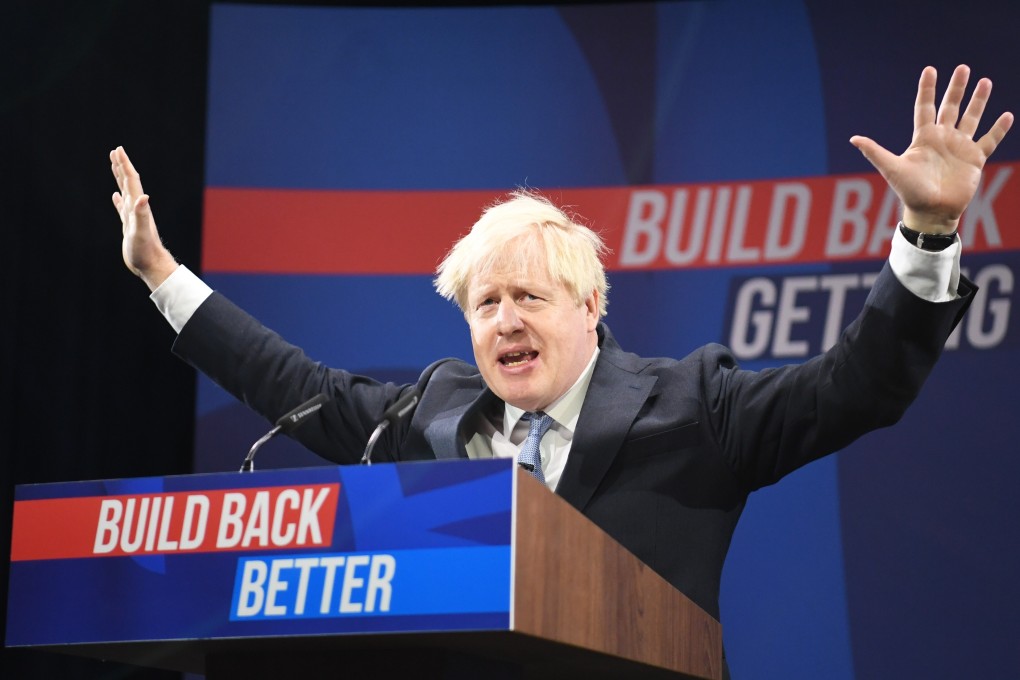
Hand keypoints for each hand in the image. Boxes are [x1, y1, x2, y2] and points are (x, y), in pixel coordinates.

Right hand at [110, 146, 177, 289]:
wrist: (151, 265)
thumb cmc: (146, 251)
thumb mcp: (141, 232)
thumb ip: (141, 215)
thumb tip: (143, 197)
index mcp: (138, 207)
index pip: (131, 180)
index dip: (124, 164)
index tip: (118, 149)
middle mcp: (136, 209)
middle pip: (128, 182)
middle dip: (121, 166)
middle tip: (115, 151)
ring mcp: (133, 217)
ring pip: (125, 192)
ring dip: (120, 179)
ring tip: (115, 166)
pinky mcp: (129, 227)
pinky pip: (122, 209)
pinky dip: (118, 201)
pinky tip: (116, 196)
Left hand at [850, 65, 1012, 233]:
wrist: (931, 212)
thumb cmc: (910, 192)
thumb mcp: (892, 169)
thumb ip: (875, 152)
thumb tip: (853, 139)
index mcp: (923, 138)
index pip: (925, 107)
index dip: (927, 89)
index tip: (930, 69)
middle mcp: (943, 138)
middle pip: (951, 107)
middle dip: (957, 88)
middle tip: (963, 68)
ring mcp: (960, 147)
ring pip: (971, 118)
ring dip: (978, 101)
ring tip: (985, 82)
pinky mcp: (975, 159)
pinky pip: (989, 140)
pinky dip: (998, 128)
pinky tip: (1007, 115)